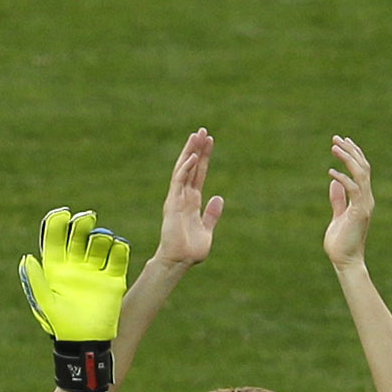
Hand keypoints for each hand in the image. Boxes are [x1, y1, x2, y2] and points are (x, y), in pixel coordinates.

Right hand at [154, 128, 223, 269]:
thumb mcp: (207, 230)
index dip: (204, 157)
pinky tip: (191, 156)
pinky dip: (184, 168)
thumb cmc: (191, 250)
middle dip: (196, 148)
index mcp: (192, 201)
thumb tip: (218, 197)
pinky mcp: (172, 203)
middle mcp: (183, 197)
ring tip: (196, 135)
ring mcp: (177, 199)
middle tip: (202, 130)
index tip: (209, 141)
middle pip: (190, 167)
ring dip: (190, 152)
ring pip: (183, 170)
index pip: (198, 174)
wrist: (179, 261)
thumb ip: (212, 214)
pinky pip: (178, 182)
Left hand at [322, 135, 378, 271]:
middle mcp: (366, 198)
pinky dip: (344, 179)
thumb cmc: (341, 242)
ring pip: (361, 174)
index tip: (342, 141)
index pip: (361, 170)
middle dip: (350, 150)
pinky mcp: (360, 212)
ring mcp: (365, 204)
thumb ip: (338, 199)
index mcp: (362, 198)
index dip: (354, 154)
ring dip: (348, 158)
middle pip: (363, 167)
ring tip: (334, 146)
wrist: (345, 261)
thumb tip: (334, 181)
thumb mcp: (337, 216)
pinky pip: (354, 190)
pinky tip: (331, 172)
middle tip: (336, 138)